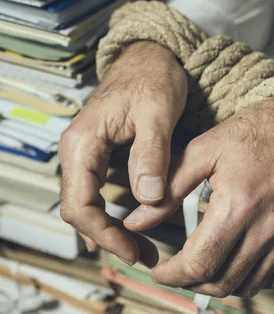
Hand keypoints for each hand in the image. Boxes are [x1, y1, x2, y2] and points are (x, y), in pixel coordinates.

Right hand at [59, 41, 187, 266]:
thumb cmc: (153, 78)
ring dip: (109, 230)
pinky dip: (111, 215)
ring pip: (87, 203)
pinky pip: (97, 192)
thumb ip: (151, 154)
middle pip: (79, 209)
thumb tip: (148, 198)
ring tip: (141, 249)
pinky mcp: (101, 155)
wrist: (151, 56)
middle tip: (142, 257)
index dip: (104, 233)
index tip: (133, 250)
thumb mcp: (157, 113)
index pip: (80, 204)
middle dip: (107, 238)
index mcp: (83, 143)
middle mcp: (78, 151)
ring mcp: (87, 154)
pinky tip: (130, 228)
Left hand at [122, 97, 273, 296]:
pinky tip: (242, 261)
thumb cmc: (252, 133)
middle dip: (192, 283)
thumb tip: (136, 222)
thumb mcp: (202, 150)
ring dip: (222, 283)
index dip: (172, 275)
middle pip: (223, 281)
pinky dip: (256, 278)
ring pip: (250, 285)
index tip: (160, 271)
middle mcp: (270, 224)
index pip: (199, 263)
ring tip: (209, 265)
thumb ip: (168, 190)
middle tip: (181, 270)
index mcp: (239, 202)